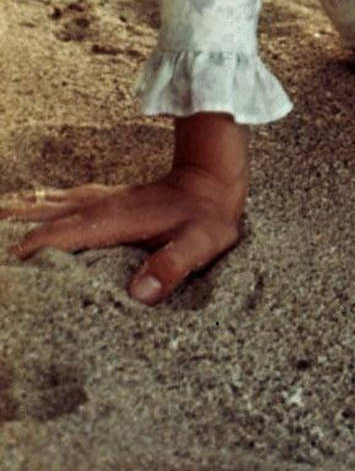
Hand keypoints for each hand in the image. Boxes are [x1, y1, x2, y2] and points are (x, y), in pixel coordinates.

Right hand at [2, 161, 246, 304]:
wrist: (217, 176)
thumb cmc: (208, 216)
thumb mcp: (199, 245)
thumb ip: (172, 266)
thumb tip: (140, 294)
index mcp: (111, 221)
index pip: (57, 237)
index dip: (27, 252)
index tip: (5, 271)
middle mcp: (99, 207)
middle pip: (44, 218)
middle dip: (11, 230)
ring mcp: (102, 200)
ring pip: (51, 205)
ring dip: (20, 212)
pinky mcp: (109, 199)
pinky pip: (65, 201)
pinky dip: (41, 204)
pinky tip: (30, 203)